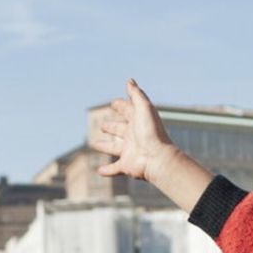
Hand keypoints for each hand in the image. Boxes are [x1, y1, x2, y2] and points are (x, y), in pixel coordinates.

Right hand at [88, 80, 212, 211]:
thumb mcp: (144, 108)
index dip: (121, 106)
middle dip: (111, 127)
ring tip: (95, 144)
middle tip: (102, 125)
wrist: (157, 158)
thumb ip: (136, 94)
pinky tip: (99, 171)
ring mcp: (129, 152)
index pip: (128, 111)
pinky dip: (106, 171)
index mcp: (138, 122)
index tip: (113, 103)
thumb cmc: (152, 132)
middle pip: (120, 130)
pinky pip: (114, 169)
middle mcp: (133, 136)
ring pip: (114, 148)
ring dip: (105, 146)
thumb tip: (129, 80)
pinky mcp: (126, 166)